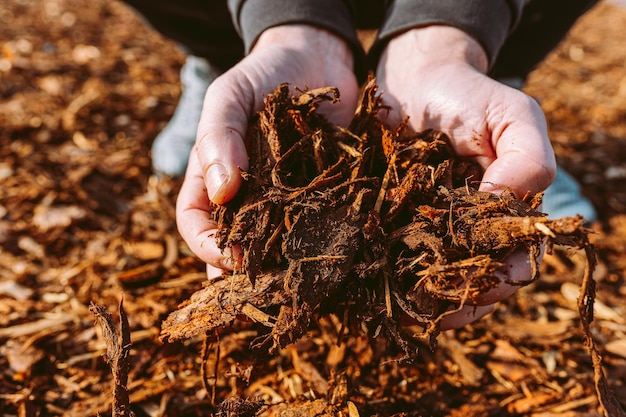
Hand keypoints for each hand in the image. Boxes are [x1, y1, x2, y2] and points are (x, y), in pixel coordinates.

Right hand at [176, 25, 358, 273]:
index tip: (230, 257)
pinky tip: (333, 259)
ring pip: (276, 244)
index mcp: (212, 177)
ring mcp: (285, 199)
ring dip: (282, 267)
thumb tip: (221, 192)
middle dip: (245, 271)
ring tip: (297, 286)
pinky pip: (318, 226)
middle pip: (235, 244)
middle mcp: (247, 196)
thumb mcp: (230, 95)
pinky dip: (321, 244)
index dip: (206, 246)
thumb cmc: (263, 73)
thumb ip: (218, 136)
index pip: (195, 222)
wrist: (317, 56)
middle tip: (265, 290)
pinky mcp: (323, 194)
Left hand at [376, 25, 555, 327]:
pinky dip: (385, 277)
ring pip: (430, 279)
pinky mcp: (390, 223)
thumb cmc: (466, 94)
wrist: (411, 77)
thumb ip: (526, 158)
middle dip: (457, 301)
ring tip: (402, 313)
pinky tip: (373, 287)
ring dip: (420, 301)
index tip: (481, 290)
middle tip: (433, 313)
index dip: (502, 281)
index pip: (514, 262)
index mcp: (504, 215)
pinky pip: (390, 257)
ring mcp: (428, 231)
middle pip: (470, 281)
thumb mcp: (510, 115)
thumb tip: (507, 210)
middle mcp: (468, 231)